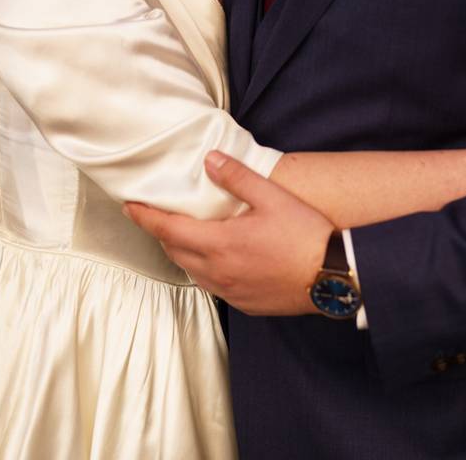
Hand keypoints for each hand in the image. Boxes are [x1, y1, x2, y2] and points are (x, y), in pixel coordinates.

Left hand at [124, 152, 333, 316]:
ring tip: (186, 236)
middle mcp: (218, 272)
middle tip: (158, 217)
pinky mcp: (246, 304)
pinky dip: (205, 270)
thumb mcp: (273, 198)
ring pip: (192, 272)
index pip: (168, 229)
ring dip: (183, 253)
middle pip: (175, 252)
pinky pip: (213, 286)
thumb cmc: (307, 236)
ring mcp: (231, 292)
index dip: (145, 217)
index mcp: (220, 244)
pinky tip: (219, 260)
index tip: (130, 207)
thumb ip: (238, 178)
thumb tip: (210, 161)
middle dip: (162, 233)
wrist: (335, 279)